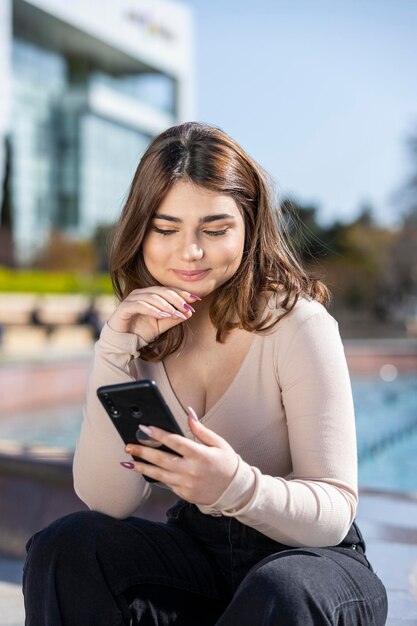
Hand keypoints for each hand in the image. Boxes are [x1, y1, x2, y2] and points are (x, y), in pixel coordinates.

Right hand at [107, 287, 200, 342]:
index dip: (182, 293)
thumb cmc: (141, 331)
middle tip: (187, 306)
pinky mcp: (124, 307)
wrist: (123, 342)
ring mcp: (132, 299)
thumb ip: (173, 318)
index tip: (196, 299)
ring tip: (175, 313)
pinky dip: (152, 309)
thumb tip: (189, 312)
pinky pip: (140, 305)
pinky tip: (162, 315)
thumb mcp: (161, 325)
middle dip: (176, 299)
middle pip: (161, 291)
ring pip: (152, 297)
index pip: (168, 290)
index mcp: (150, 294)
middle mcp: (141, 293)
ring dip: (166, 305)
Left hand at [121, 408, 238, 504]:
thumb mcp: (218, 443)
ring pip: (159, 474)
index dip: (158, 434)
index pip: (175, 442)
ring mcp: (186, 484)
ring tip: (128, 462)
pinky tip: (144, 472)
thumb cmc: (227, 464)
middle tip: (129, 445)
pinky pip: (166, 484)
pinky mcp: (184, 493)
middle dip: (142, 451)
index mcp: (200, 455)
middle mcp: (191, 470)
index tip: (145, 428)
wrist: (234, 490)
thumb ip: (200, 429)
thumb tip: (189, 413)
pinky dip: (154, 477)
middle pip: (161, 459)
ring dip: (142, 467)